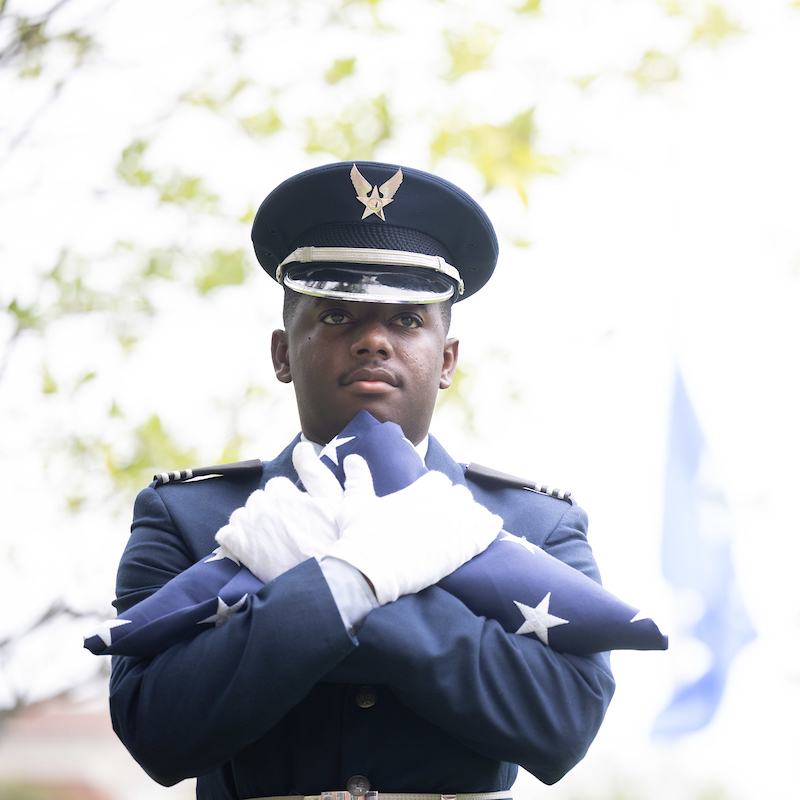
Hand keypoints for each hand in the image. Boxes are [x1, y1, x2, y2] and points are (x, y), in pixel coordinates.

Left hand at [216, 442, 342, 582]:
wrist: (324, 584)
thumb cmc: (334, 540)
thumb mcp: (335, 502)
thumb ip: (316, 471)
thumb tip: (301, 446)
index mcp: (284, 492)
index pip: (277, 485)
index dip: (289, 500)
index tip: (299, 516)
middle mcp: (261, 506)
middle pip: (258, 499)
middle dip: (269, 510)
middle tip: (287, 531)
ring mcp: (247, 527)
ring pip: (241, 515)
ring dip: (251, 524)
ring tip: (271, 542)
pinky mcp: (237, 548)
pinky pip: (225, 535)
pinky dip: (235, 540)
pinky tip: (251, 550)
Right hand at [325, 454, 502, 604]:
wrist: (369, 572)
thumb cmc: (361, 536)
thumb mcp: (355, 503)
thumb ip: (358, 478)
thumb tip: (352, 458)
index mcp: (420, 491)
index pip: (438, 480)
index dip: (434, 487)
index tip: (430, 495)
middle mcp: (442, 504)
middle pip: (459, 493)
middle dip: (453, 499)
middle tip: (445, 510)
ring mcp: (454, 527)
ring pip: (474, 510)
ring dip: (470, 513)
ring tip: (466, 520)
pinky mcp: (462, 551)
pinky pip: (486, 533)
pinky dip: (491, 526)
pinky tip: (493, 523)